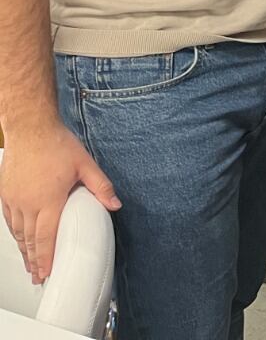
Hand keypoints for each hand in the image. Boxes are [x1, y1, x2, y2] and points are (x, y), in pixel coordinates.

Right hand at [0, 122, 119, 282]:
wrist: (30, 128)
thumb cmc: (57, 144)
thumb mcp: (86, 164)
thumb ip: (101, 186)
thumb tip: (115, 204)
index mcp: (48, 199)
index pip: (47, 237)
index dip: (47, 258)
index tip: (47, 272)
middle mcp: (28, 203)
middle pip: (30, 240)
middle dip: (34, 261)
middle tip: (38, 276)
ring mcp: (14, 199)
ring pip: (17, 232)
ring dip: (24, 250)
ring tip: (30, 264)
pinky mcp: (5, 194)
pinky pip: (9, 219)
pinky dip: (15, 233)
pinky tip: (19, 239)